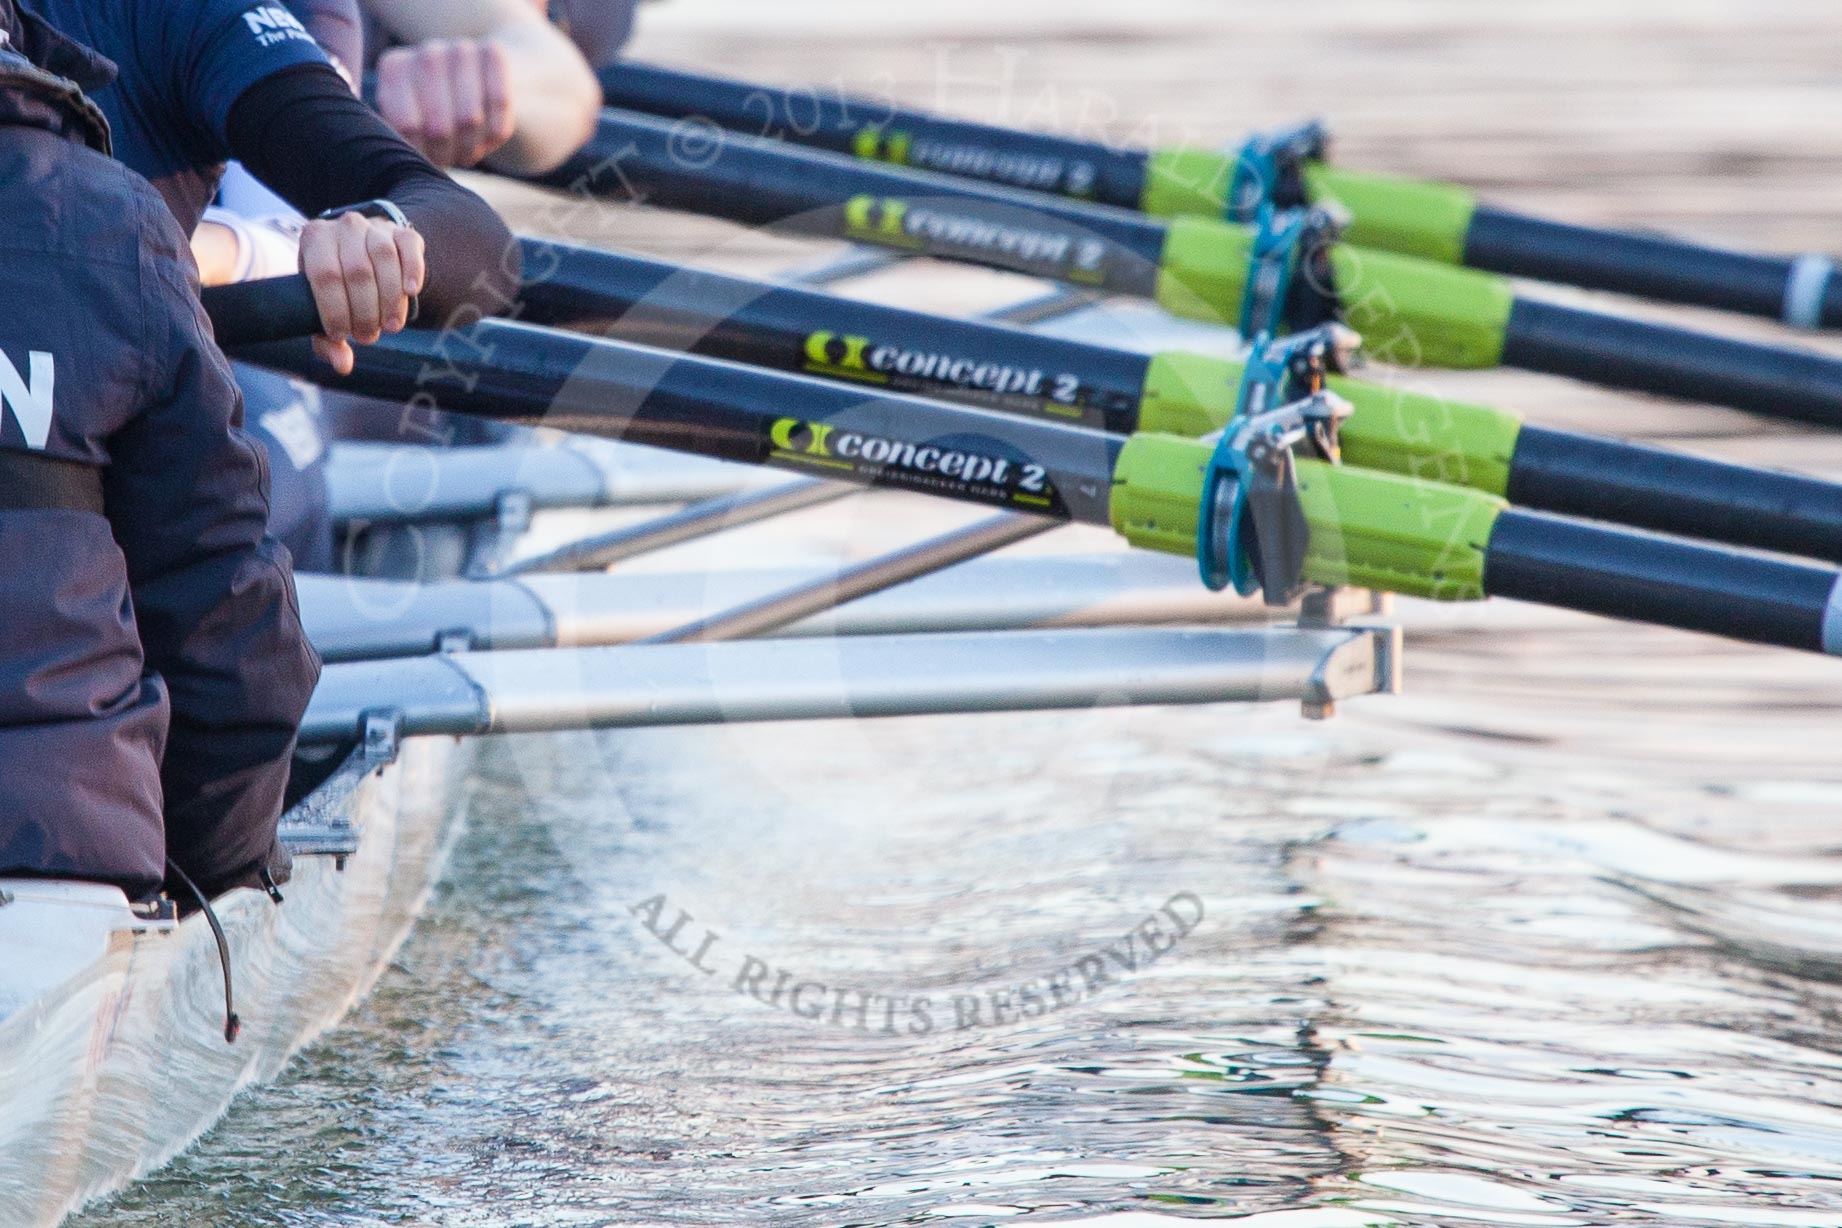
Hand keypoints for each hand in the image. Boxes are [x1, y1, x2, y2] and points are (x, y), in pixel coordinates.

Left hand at [299, 212, 424, 375]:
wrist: (365, 254)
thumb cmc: (340, 289)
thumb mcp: (326, 309)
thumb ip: (327, 339)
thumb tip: (343, 365)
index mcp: (315, 238)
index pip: (324, 275)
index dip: (335, 311)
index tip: (342, 335)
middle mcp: (344, 226)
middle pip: (357, 271)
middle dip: (364, 311)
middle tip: (368, 335)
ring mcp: (376, 227)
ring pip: (385, 258)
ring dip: (389, 300)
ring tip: (390, 326)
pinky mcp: (404, 232)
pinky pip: (410, 247)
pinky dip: (412, 271)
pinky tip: (410, 292)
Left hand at [375, 38, 514, 167]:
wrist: (474, 78)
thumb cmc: (433, 111)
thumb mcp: (408, 122)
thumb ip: (399, 137)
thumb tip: (405, 160)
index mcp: (395, 69)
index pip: (408, 127)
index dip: (421, 154)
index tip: (426, 161)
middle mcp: (426, 53)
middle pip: (439, 127)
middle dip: (447, 154)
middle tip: (449, 159)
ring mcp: (460, 48)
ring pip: (471, 118)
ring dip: (471, 148)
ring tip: (466, 152)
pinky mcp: (493, 51)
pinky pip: (499, 103)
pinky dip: (496, 132)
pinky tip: (488, 138)